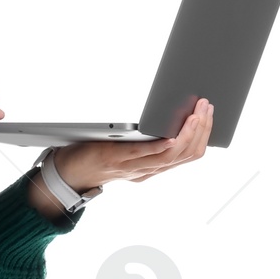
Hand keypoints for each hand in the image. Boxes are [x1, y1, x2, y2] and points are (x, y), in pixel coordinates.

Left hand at [52, 100, 213, 193]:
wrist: (70, 171)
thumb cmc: (100, 153)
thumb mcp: (131, 147)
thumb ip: (149, 135)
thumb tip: (167, 108)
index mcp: (155, 166)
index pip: (191, 154)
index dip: (205, 133)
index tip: (209, 113)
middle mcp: (148, 170)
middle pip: (187, 154)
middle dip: (201, 128)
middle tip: (206, 106)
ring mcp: (134, 167)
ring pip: (172, 157)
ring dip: (188, 134)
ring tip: (195, 114)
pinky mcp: (118, 160)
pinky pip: (145, 156)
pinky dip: (161, 148)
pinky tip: (171, 138)